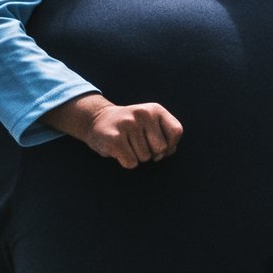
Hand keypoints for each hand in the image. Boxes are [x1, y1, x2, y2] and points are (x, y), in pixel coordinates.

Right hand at [46, 93, 183, 168]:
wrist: (96, 119)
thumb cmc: (129, 127)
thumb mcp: (150, 122)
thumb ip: (165, 135)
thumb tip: (167, 151)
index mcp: (155, 109)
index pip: (176, 132)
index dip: (170, 145)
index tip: (156, 143)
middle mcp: (142, 114)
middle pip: (160, 149)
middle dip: (151, 152)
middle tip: (136, 142)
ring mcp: (128, 124)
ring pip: (145, 158)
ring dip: (136, 156)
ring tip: (125, 143)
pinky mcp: (114, 138)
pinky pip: (131, 163)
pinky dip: (125, 162)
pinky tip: (118, 149)